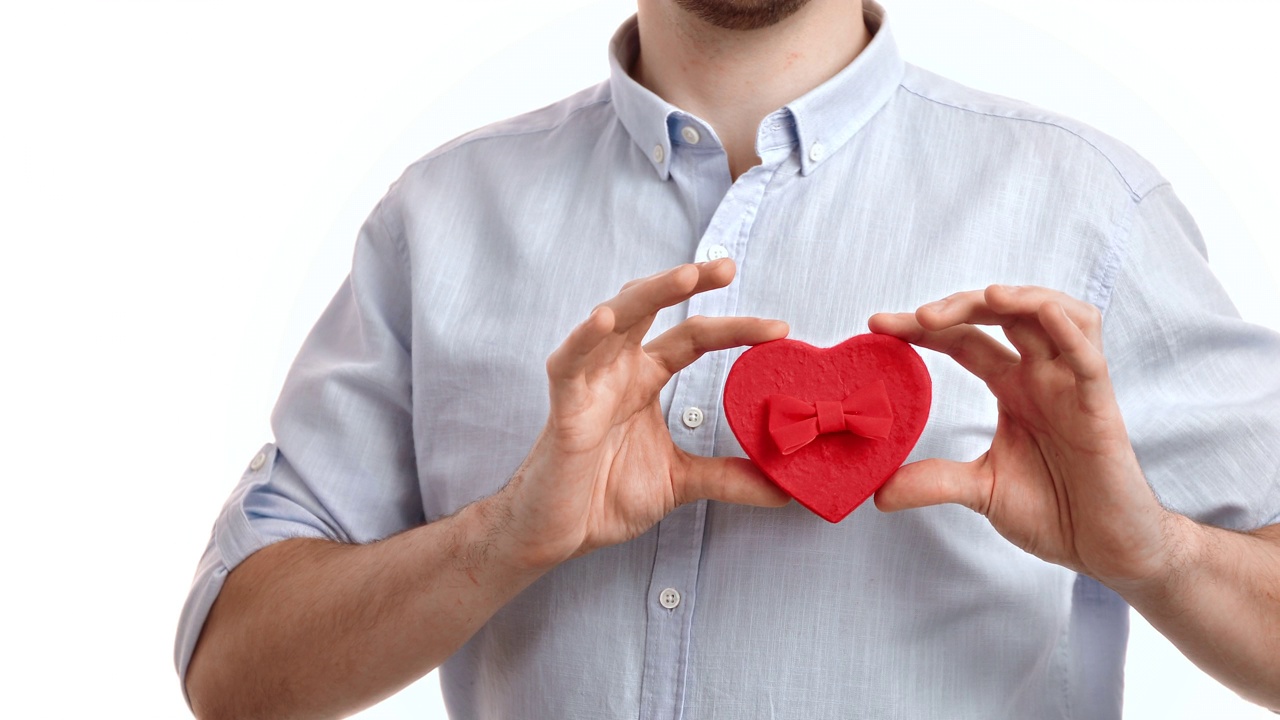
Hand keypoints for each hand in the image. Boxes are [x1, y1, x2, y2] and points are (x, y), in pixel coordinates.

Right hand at [498, 259, 789, 569]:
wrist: (559, 534)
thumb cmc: (604, 497)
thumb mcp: (682, 483)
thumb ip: (730, 478)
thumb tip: (785, 489)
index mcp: (644, 378)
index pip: (694, 337)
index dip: (735, 329)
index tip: (780, 330)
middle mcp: (618, 369)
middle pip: (654, 309)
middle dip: (688, 281)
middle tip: (729, 267)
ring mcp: (588, 382)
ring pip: (614, 318)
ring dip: (649, 294)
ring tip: (685, 276)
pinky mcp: (564, 406)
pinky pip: (570, 362)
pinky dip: (584, 338)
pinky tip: (604, 319)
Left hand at [869, 285, 1179, 589]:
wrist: (1106, 550)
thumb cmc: (1057, 512)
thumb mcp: (981, 492)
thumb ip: (933, 483)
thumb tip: (878, 493)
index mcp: (1013, 388)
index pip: (965, 339)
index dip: (923, 327)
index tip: (876, 324)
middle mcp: (1043, 377)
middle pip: (1004, 315)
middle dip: (961, 305)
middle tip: (917, 317)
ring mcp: (1073, 387)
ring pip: (1056, 314)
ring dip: (1020, 298)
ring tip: (985, 296)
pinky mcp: (1101, 409)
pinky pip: (1089, 359)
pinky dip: (1068, 330)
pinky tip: (1042, 314)